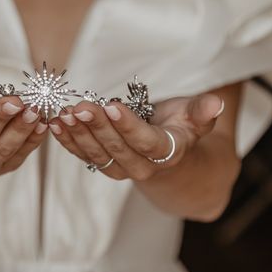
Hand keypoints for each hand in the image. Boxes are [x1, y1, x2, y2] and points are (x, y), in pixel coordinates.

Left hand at [48, 93, 224, 180]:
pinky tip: (54, 125)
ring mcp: (121, 168)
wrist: (174, 158)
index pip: (145, 141)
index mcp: (168, 153)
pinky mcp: (104, 165)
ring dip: (78, 135)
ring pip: (97, 155)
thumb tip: (217, 102)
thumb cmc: (183, 128)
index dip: (127, 125)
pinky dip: (68, 142)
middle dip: (96, 126)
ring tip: (64, 115)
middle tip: (80, 106)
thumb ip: (203, 112)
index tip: (111, 105)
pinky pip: (84, 156)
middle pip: (117, 148)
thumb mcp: (196, 118)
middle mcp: (143, 166)